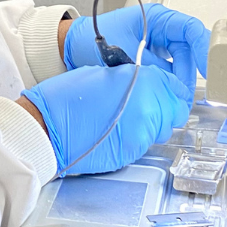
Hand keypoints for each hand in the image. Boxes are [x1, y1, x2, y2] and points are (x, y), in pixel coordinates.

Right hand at [21, 63, 192, 175]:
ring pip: (163, 130)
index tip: (165, 96)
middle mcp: (151, 105)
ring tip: (128, 122)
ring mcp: (144, 131)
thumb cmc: (66, 98)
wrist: (48, 127)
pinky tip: (118, 134)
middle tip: (147, 111)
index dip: (171, 93)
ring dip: (152, 126)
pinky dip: (137, 139)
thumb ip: (134, 81)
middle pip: (176, 112)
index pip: (178, 89)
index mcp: (145, 80)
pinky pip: (146, 144)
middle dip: (165, 111)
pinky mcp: (134, 151)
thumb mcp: (105, 75)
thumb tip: (147, 87)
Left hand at [62, 3, 210, 82]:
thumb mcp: (126, 56)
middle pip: (188, 50)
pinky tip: (165, 94)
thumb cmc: (92, 41)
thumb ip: (154, 70)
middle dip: (188, 74)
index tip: (209, 71)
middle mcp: (160, 28)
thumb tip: (174, 88)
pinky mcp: (150, 55)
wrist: (70, 47)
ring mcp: (156, 41)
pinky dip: (168, 81)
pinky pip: (167, 68)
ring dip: (178, 80)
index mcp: (157, 18)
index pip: (191, 30)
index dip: (204, 50)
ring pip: (179, 62)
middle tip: (184, 95)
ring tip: (174, 98)